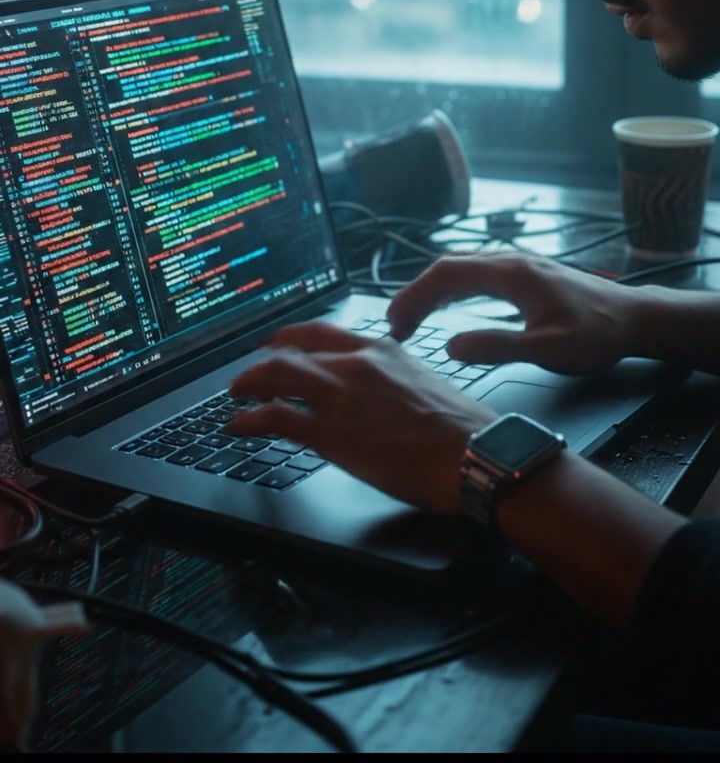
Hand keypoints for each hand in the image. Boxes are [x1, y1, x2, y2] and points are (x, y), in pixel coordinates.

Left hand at [228, 323, 495, 513]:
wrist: (474, 455)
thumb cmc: (462, 430)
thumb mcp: (424, 385)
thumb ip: (392, 379)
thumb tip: (377, 394)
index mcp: (382, 349)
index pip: (323, 331)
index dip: (292, 338)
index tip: (279, 344)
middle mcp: (355, 364)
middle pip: (292, 350)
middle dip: (264, 361)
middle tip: (250, 373)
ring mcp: (339, 396)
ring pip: (276, 376)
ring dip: (249, 385)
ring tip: (237, 395)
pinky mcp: (329, 432)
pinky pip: (275, 418)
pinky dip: (249, 419)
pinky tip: (240, 425)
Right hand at [386, 251, 660, 374]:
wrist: (632, 318)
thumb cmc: (596, 334)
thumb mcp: (548, 349)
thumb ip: (498, 347)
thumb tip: (452, 346)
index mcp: (510, 274)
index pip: (446, 274)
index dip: (414, 296)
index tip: (395, 322)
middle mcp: (509, 262)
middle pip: (447, 268)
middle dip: (415, 294)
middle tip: (394, 327)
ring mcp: (516, 266)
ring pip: (460, 269)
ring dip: (430, 291)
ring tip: (409, 320)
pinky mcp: (522, 276)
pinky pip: (474, 275)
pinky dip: (450, 290)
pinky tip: (444, 307)